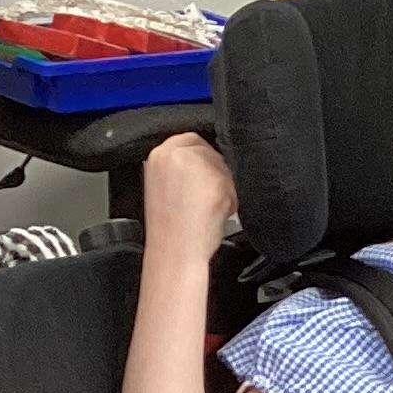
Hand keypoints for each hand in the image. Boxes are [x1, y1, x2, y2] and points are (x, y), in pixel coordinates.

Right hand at [143, 132, 238, 259]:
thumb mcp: (164, 185)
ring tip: (208, 208)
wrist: (174, 253)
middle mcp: (175, 154)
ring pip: (222, 165)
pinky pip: (233, 183)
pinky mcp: (215, 180)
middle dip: (212, 172)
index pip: (190, 139)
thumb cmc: (170, 228)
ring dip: (222, 186)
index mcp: (159, 155)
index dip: (201, 158)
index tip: (204, 174)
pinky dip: (230, 199)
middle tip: (207, 196)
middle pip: (208, 150)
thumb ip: (179, 166)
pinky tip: (215, 213)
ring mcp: (196, 165)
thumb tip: (202, 159)